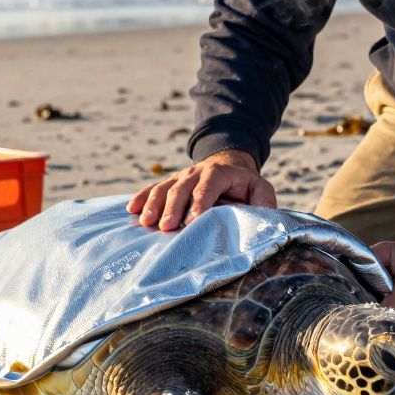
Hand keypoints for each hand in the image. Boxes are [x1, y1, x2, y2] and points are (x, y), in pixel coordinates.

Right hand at [127, 149, 276, 230]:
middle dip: (173, 208)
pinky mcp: (169, 183)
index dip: (199, 204)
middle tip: (166, 228)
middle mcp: (196, 172)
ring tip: (145, 222)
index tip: (192, 222)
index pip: (208, 187)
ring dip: (153, 205)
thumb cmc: (245, 186)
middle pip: (181, 189)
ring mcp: (179, 177)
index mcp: (219, 173)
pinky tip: (131, 209)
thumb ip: (264, 202)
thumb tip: (263, 218)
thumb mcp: (260, 189)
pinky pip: (152, 189)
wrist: (227, 166)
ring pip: (163, 188)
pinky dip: (141, 198)